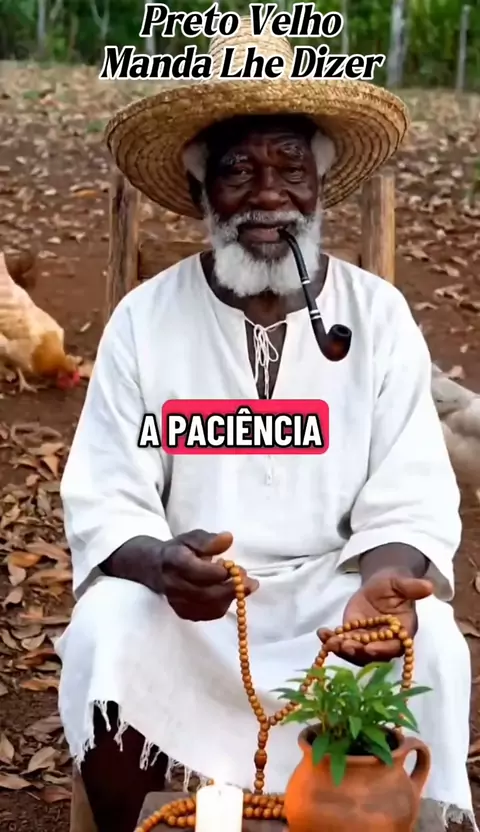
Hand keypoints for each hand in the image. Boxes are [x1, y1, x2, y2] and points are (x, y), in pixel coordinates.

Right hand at [159, 529, 258, 621]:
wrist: (157, 567)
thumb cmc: (180, 549)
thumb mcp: (193, 537)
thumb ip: (209, 540)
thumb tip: (228, 539)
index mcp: (175, 561)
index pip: (199, 571)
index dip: (219, 571)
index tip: (233, 566)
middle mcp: (174, 584)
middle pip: (206, 593)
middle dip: (232, 588)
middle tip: (250, 581)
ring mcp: (177, 601)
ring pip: (210, 606)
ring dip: (231, 597)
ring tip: (242, 584)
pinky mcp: (183, 612)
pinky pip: (208, 614)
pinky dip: (223, 605)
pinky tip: (229, 593)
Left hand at [317, 570, 432, 665]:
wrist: (380, 586)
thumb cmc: (394, 584)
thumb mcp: (401, 583)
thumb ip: (412, 587)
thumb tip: (429, 586)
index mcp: (402, 633)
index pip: (394, 647)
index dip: (382, 649)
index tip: (368, 647)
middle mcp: (385, 642)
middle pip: (372, 655)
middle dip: (357, 652)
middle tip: (343, 646)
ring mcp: (368, 641)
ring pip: (356, 652)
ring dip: (342, 649)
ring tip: (329, 640)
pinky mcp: (353, 637)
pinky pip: (343, 643)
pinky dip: (331, 640)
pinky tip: (322, 633)